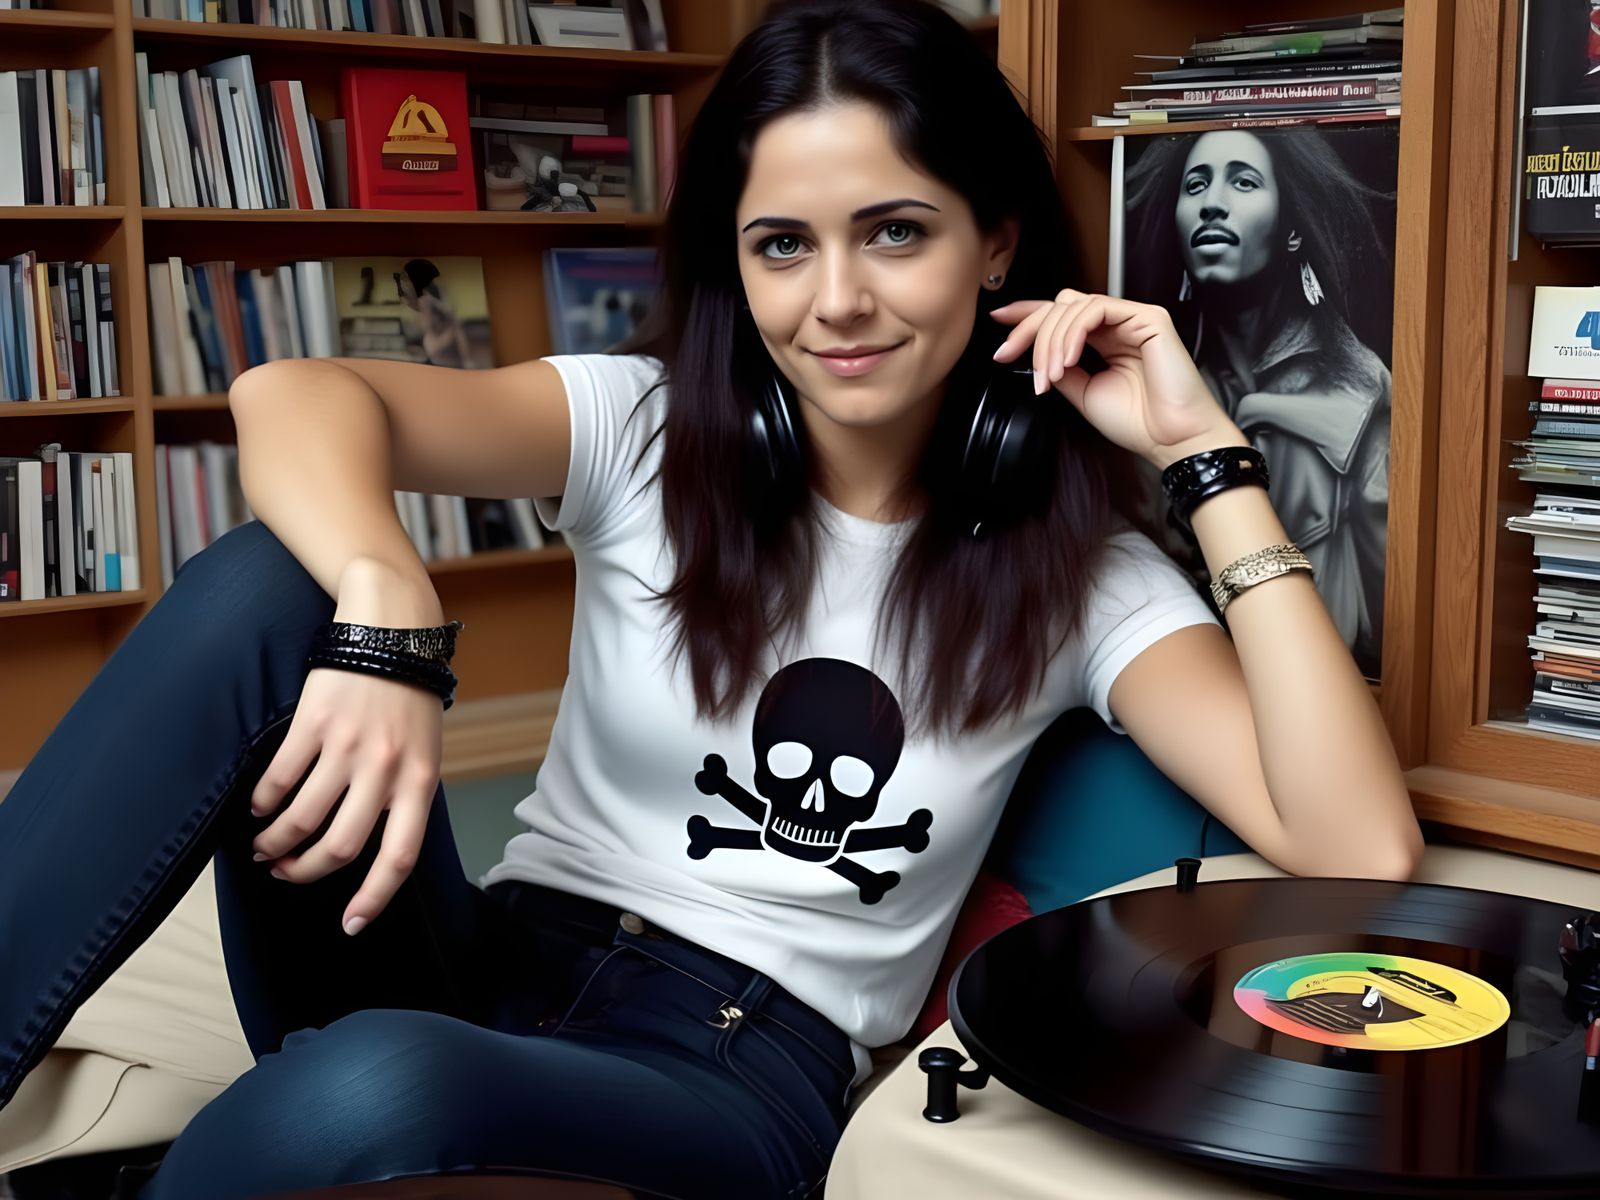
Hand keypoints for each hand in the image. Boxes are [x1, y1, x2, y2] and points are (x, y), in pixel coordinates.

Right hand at [249, 560, 446, 935]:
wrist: (392, 628)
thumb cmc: (408, 696)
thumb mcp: (425, 748)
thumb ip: (404, 795)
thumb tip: (375, 846)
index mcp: (420, 781)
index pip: (400, 856)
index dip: (374, 898)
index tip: (350, 925)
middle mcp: (385, 769)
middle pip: (340, 846)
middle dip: (307, 871)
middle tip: (286, 874)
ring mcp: (348, 747)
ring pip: (301, 819)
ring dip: (276, 843)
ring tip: (264, 848)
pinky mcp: (313, 723)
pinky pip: (279, 779)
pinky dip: (264, 803)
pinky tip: (260, 808)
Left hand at [989, 289, 1248, 469]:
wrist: (1170, 439)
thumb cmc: (1139, 422)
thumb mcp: (1082, 393)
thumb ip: (1060, 369)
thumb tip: (1035, 355)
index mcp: (1104, 341)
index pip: (1062, 316)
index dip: (1028, 313)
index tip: (999, 320)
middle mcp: (1117, 325)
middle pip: (1061, 305)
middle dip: (1029, 328)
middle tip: (1010, 355)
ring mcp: (1132, 318)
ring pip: (1073, 305)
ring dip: (1050, 339)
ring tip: (1048, 373)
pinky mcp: (1147, 317)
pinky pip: (1097, 309)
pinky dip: (1073, 333)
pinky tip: (1067, 359)